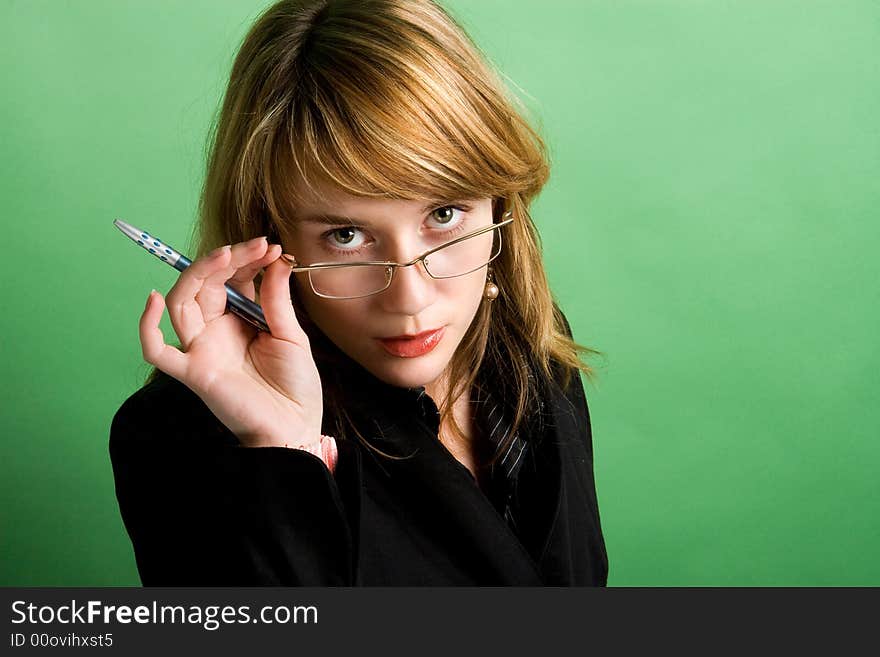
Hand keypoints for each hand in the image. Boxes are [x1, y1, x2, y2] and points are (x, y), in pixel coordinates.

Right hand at [139, 237, 322, 447]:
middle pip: (204, 284)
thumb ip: (277, 299)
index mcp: (240, 318)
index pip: (231, 278)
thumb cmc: (295, 385)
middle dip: (227, 260)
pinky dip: (147, 327)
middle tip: (254, 246)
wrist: (296, 426)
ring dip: (197, 275)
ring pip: (181, 304)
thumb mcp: (292, 335)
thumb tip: (276, 258)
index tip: (270, 247)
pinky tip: (153, 299)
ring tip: (224, 255)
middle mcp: (216, 330)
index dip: (246, 259)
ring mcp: (202, 349)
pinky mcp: (194, 372)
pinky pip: (158, 352)